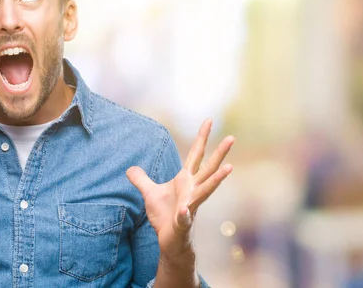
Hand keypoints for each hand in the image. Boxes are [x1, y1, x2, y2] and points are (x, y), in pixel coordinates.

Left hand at [126, 119, 233, 257]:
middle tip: (232, 138)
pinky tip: (184, 210)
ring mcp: (191, 206)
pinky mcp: (183, 223)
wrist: (170, 241)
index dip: (202, 137)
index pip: (195, 155)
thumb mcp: (149, 194)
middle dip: (220, 153)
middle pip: (208, 167)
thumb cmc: (164, 216)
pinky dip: (185, 214)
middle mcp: (193, 190)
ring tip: (229, 168)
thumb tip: (130, 169)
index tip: (209, 120)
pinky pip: (184, 217)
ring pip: (207, 190)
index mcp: (186, 180)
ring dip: (217, 179)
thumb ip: (141, 180)